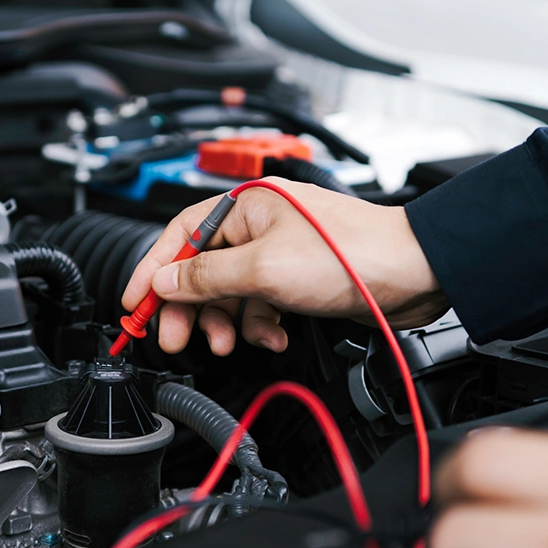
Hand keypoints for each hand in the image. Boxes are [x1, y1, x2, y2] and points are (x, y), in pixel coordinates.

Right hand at [119, 178, 446, 354]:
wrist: (412, 273)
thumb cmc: (351, 254)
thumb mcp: (263, 269)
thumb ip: (206, 277)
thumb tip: (164, 281)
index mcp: (245, 205)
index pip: (179, 235)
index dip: (152, 270)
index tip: (134, 303)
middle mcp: (259, 224)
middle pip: (201, 268)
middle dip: (189, 307)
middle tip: (175, 338)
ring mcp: (279, 252)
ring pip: (230, 292)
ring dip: (227, 322)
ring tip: (229, 343)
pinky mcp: (298, 278)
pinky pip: (260, 303)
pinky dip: (260, 325)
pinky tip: (273, 335)